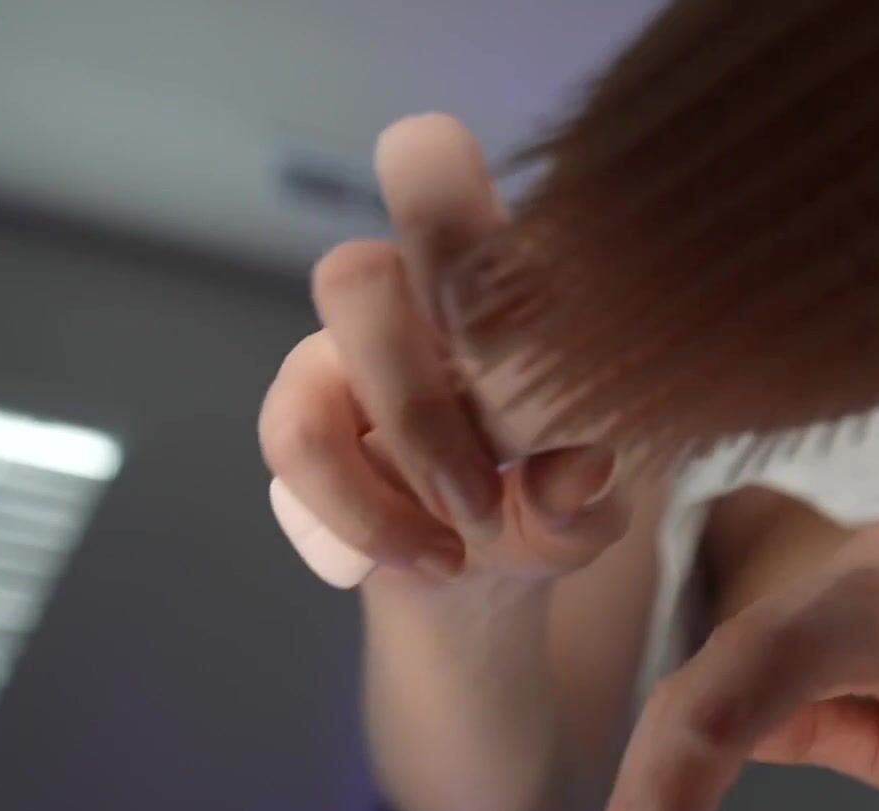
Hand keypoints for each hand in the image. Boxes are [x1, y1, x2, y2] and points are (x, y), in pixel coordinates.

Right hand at [258, 113, 627, 589]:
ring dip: (373, 490)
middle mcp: (406, 296)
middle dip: (413, 409)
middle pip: (352, 277)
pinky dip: (355, 520)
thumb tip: (576, 472)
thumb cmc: (553, 501)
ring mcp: (343, 352)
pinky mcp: (300, 414)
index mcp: (490, 278)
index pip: (437, 174)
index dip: (432, 193)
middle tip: (481, 501)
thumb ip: (584, 501)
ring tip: (453, 554)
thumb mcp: (585, 514)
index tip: (487, 312)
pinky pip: (292, 454)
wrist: (485, 568)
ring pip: (307, 377)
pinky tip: (418, 559)